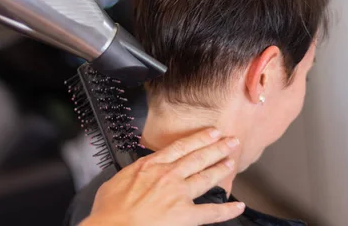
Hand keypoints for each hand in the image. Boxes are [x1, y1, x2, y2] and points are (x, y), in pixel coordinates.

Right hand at [81, 129, 243, 225]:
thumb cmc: (109, 211)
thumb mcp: (115, 182)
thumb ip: (131, 174)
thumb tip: (132, 174)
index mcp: (150, 165)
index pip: (180, 147)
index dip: (199, 138)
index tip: (211, 132)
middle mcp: (168, 175)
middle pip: (198, 157)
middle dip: (217, 147)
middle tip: (231, 140)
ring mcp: (179, 194)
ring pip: (206, 177)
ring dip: (221, 169)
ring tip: (231, 162)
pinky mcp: (185, 215)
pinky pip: (211, 212)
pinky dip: (227, 210)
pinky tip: (237, 206)